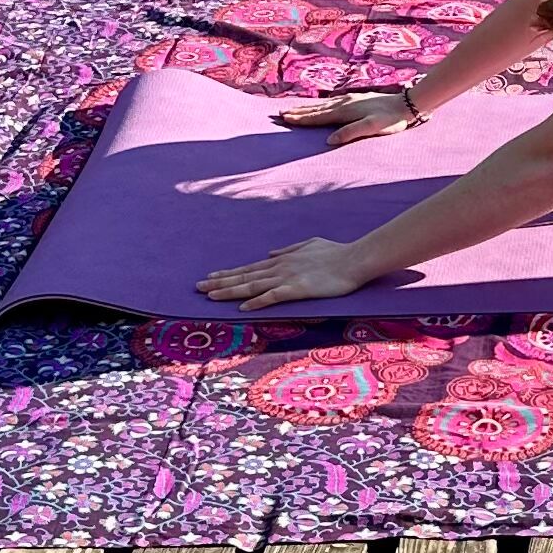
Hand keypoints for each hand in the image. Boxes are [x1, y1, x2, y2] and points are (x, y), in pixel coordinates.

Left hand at [198, 231, 383, 308]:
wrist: (355, 259)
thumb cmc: (336, 253)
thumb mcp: (309, 244)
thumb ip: (288, 250)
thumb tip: (271, 253)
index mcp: (281, 260)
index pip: (249, 269)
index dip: (228, 274)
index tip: (210, 277)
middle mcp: (279, 268)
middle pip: (244, 277)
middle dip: (219, 282)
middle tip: (197, 288)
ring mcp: (287, 278)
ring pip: (252, 286)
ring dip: (229, 291)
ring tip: (210, 296)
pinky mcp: (297, 289)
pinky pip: (272, 296)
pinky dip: (256, 301)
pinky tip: (242, 308)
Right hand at [271, 89, 419, 148]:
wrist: (406, 104)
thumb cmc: (390, 119)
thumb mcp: (372, 128)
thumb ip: (351, 133)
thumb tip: (329, 140)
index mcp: (345, 111)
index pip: (317, 116)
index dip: (301, 119)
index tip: (284, 119)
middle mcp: (344, 103)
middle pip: (316, 109)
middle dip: (298, 112)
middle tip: (280, 114)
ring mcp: (349, 100)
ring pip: (322, 105)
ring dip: (306, 108)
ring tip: (293, 110)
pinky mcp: (355, 99)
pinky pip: (330, 103)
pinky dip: (319, 105)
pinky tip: (319, 106)